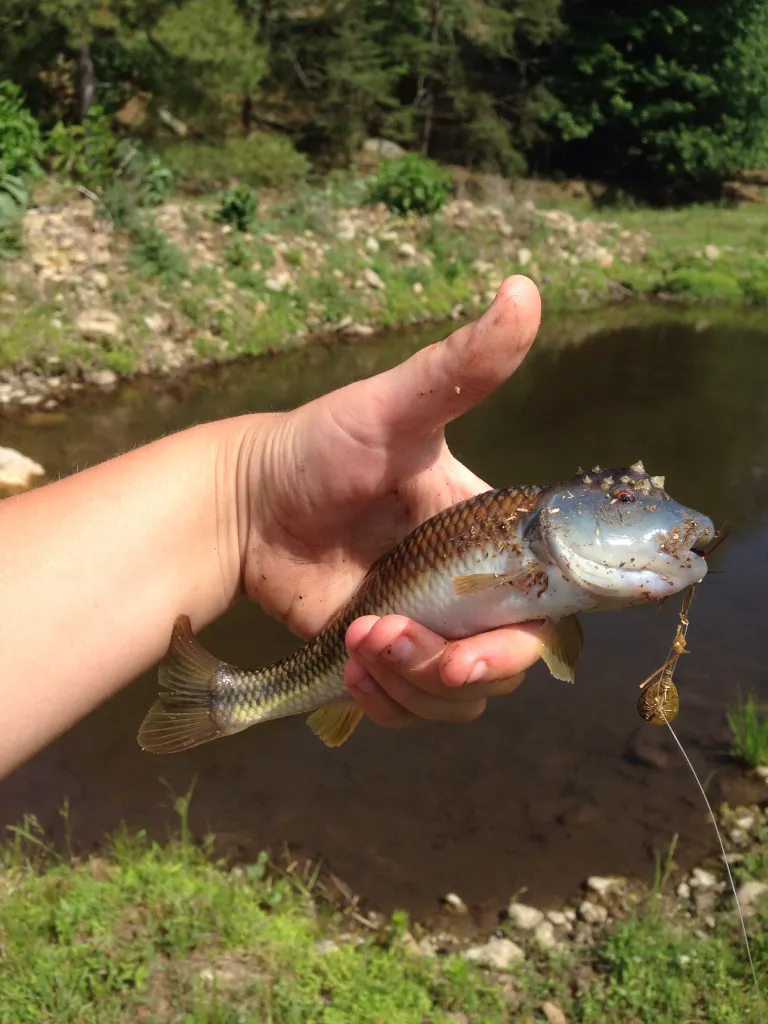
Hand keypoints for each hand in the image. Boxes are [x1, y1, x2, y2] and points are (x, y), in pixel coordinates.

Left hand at [240, 275, 544, 728]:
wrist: (246, 503)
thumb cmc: (321, 445)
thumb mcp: (394, 407)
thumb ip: (461, 365)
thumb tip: (524, 287)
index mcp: (490, 536)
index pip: (543, 606)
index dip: (522, 637)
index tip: (473, 643)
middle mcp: (470, 589)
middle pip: (505, 664)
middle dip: (455, 669)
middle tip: (390, 638)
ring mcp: (427, 629)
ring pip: (458, 697)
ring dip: (411, 687)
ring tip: (358, 643)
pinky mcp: (385, 659)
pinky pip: (412, 709)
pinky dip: (387, 703)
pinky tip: (351, 671)